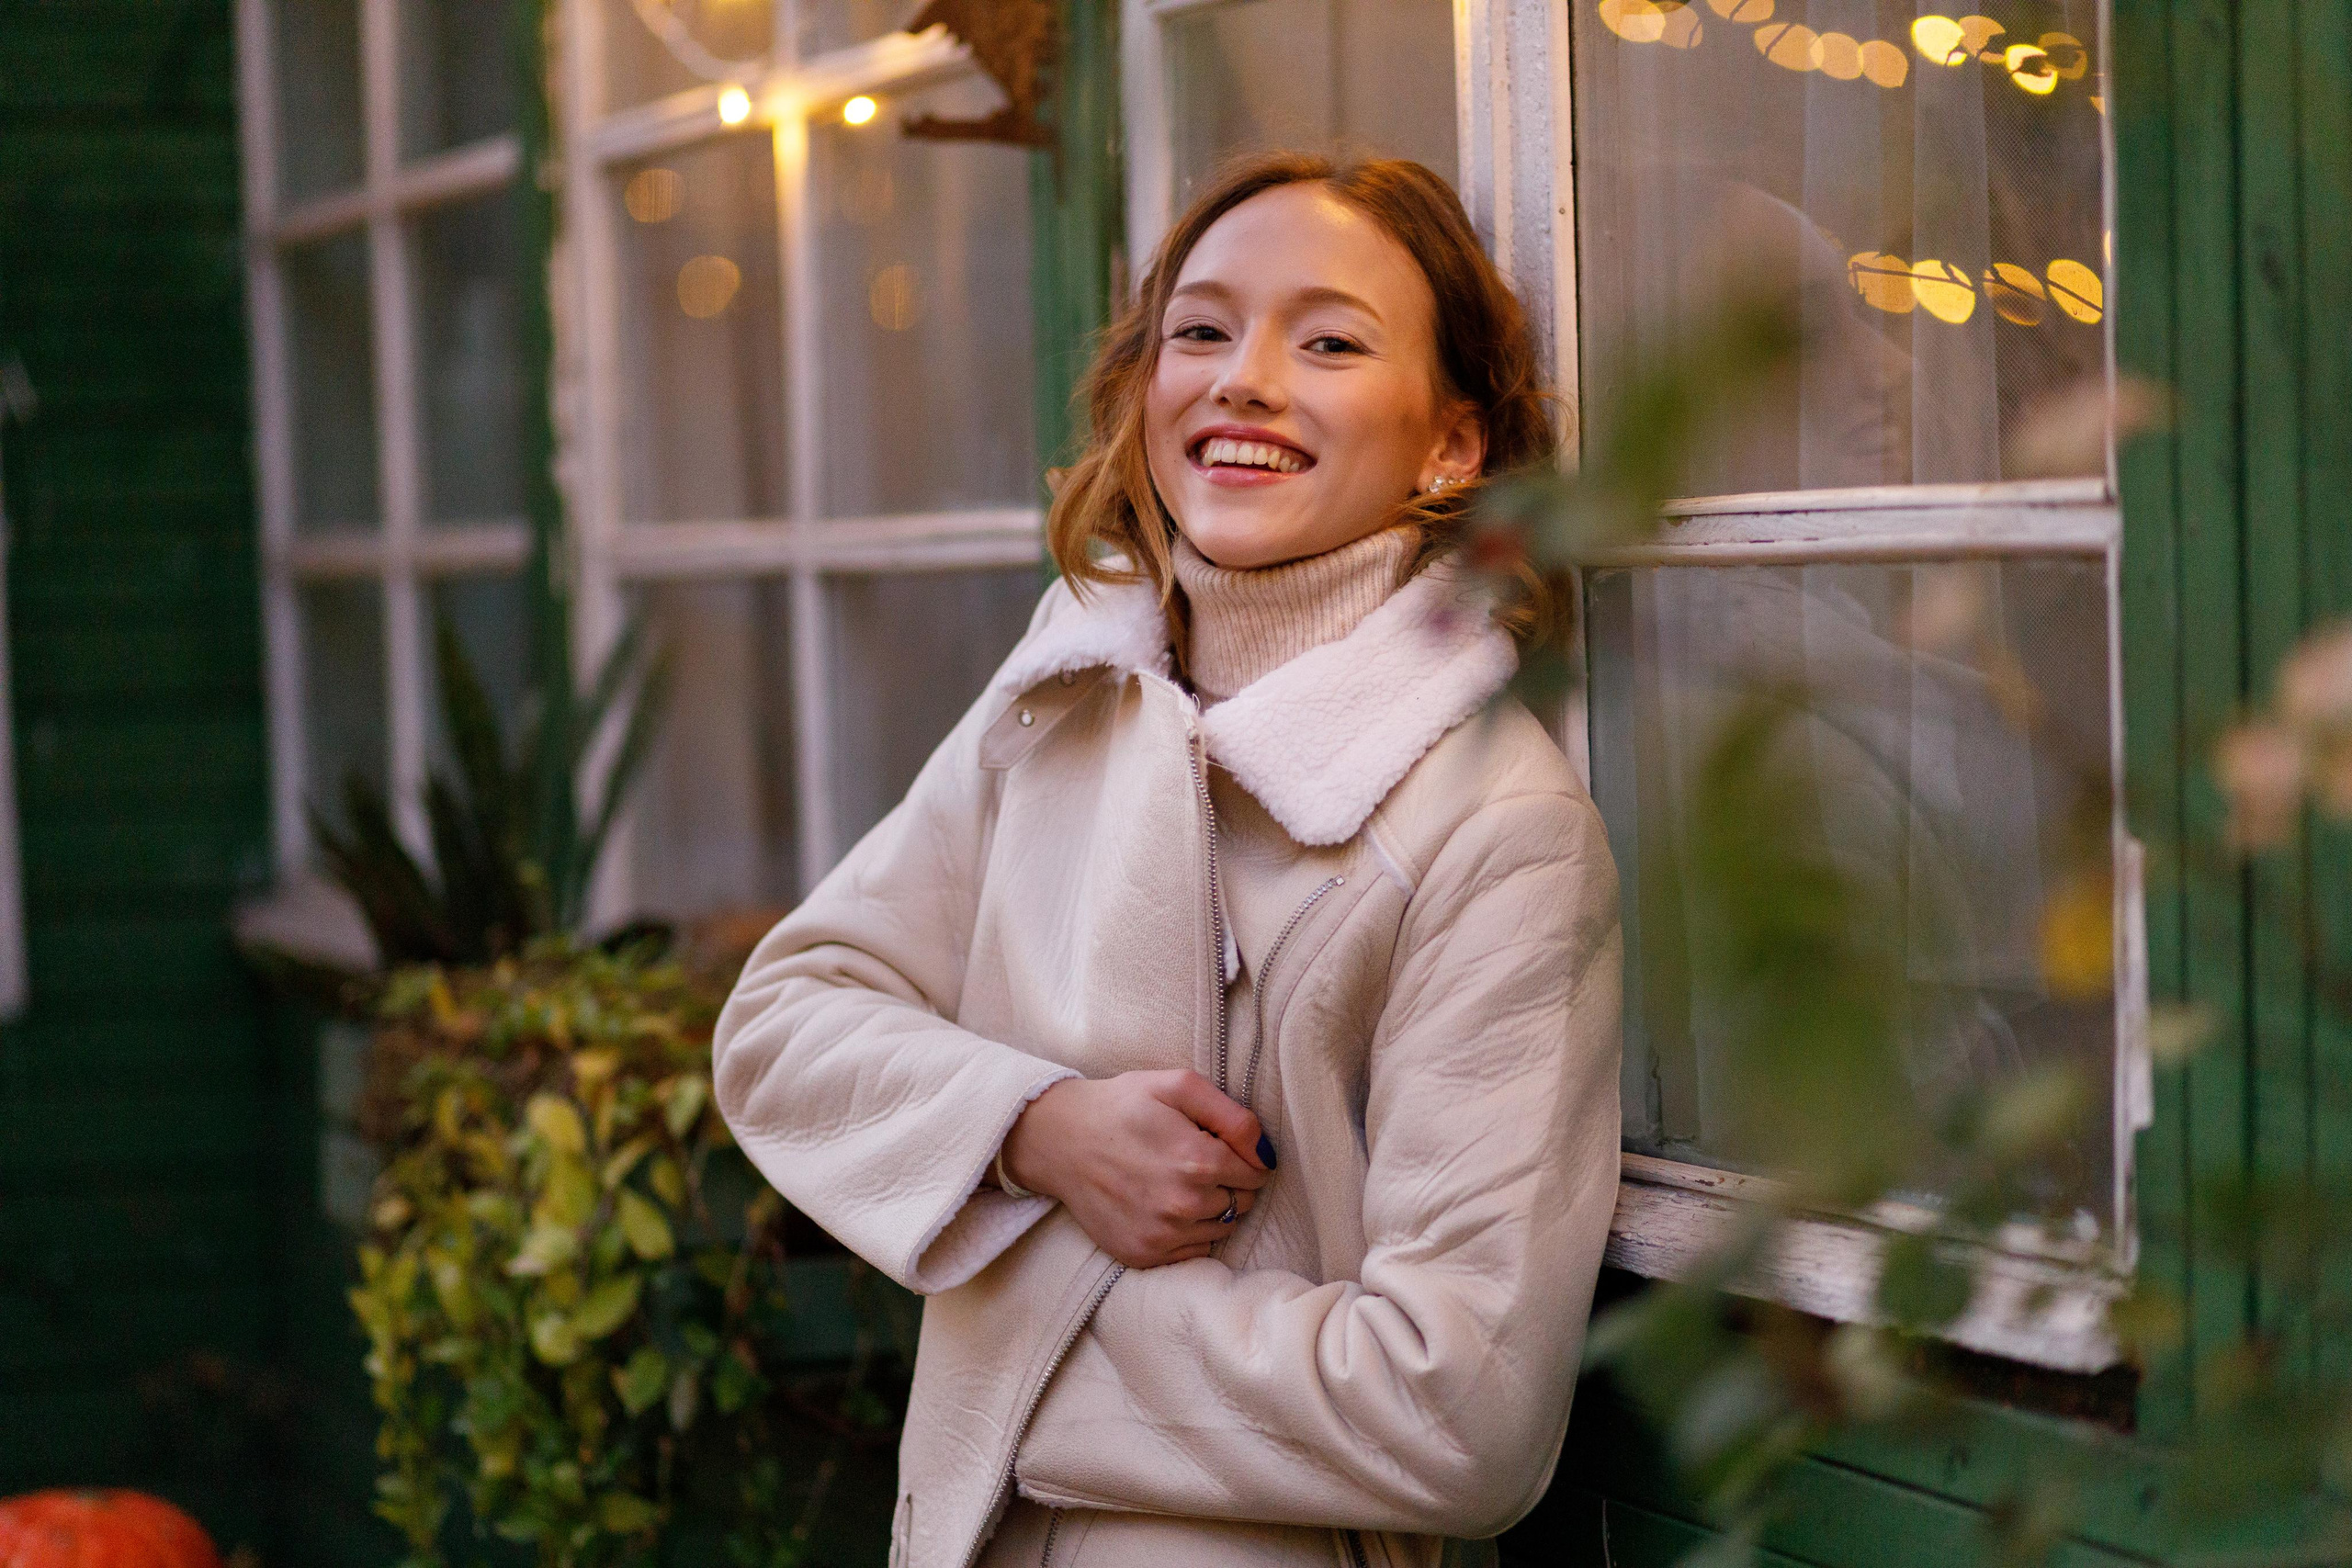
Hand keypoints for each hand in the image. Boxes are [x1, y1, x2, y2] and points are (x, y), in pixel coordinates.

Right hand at [999, 1070, 1271, 1267]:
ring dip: (1213, 1208)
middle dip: (1231, 1182)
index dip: (1245, 1156)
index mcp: (1197, 1161)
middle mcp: (1183, 1205)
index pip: (1257, 1173)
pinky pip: (1194, 1250)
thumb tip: (1266, 1154)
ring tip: (1180, 1181)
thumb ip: (1233, 1116)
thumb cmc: (1122, 1105)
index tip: (1220, 1144)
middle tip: (1197, 1160)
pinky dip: (1190, 1231)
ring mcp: (1162, 1235)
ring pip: (1222, 1229)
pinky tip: (1165, 1205)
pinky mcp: (1143, 1255)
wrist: (1060, 1140)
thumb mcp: (1178, 1086)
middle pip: (1243, 1202)